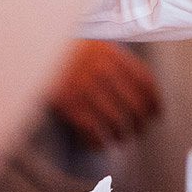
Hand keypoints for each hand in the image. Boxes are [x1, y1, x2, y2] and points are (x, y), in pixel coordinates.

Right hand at [46, 41, 160, 148]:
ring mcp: (84, 88)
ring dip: (122, 135)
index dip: (154, 101)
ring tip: (122, 139)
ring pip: (115, 120)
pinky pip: (91, 129)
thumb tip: (144, 91)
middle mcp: (102, 71)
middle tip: (139, 130)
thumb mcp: (98, 46)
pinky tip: (100, 144)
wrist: (34, 47)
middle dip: (140, 123)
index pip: (145, 82)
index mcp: (113, 54)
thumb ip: (120, 63)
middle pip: (134, 105)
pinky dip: (98, 141)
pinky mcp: (67, 104)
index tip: (157, 113)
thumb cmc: (70, 50)